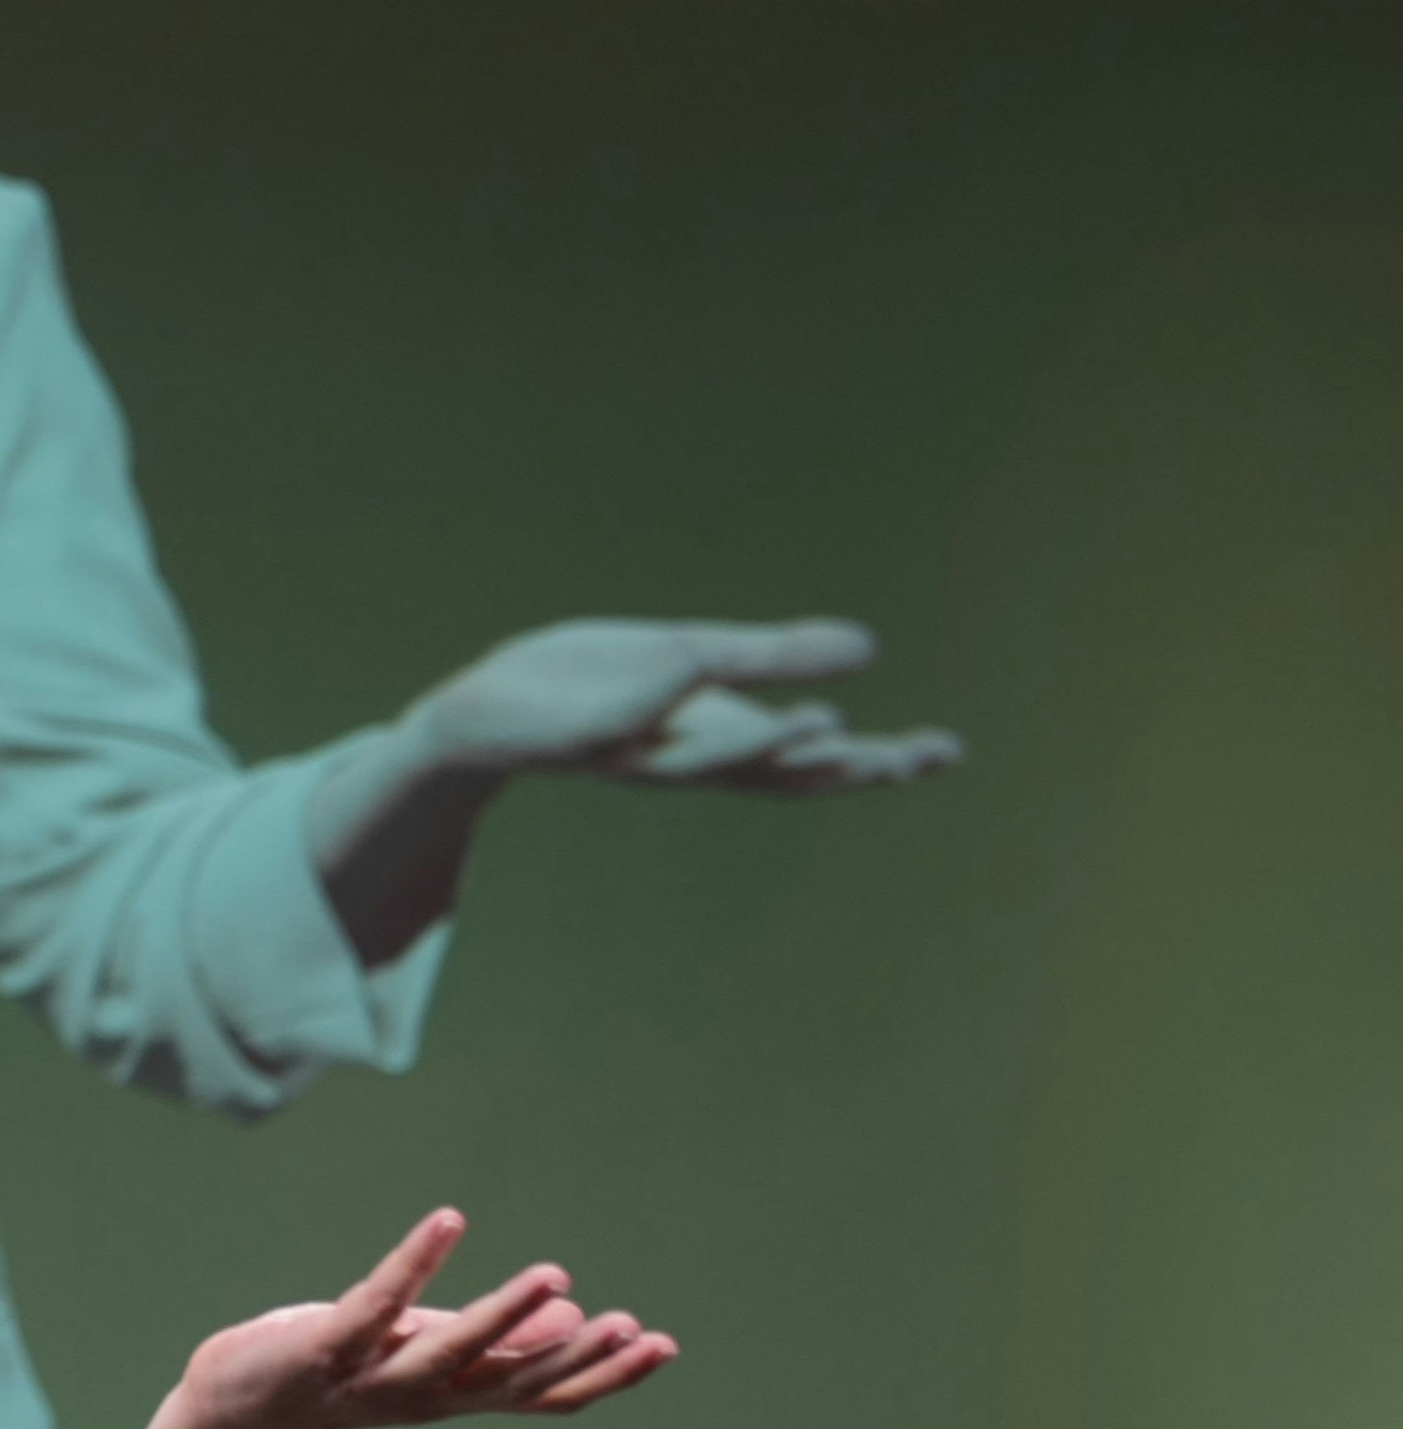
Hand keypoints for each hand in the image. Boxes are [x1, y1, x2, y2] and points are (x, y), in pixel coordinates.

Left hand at [174, 1209, 673, 1428]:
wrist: (235, 1406)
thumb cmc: (336, 1370)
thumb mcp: (422, 1352)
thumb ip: (489, 1340)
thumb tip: (567, 1314)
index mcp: (456, 1396)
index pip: (543, 1395)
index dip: (603, 1376)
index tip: (663, 1348)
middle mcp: (424, 1396)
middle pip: (512, 1383)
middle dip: (575, 1358)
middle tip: (636, 1329)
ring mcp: (374, 1375)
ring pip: (450, 1351)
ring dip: (505, 1316)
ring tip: (555, 1274)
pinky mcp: (325, 1347)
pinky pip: (375, 1302)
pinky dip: (412, 1263)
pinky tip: (447, 1220)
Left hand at [408, 617, 961, 792]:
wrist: (483, 715)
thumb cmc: (593, 689)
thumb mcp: (690, 660)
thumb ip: (769, 656)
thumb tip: (868, 648)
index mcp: (717, 745)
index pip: (810, 764)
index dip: (877, 761)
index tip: (946, 752)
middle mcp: (681, 762)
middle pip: (773, 779)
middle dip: (841, 771)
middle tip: (908, 759)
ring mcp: (627, 755)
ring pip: (699, 762)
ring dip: (758, 743)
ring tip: (821, 720)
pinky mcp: (569, 739)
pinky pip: (615, 719)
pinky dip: (654, 696)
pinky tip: (690, 663)